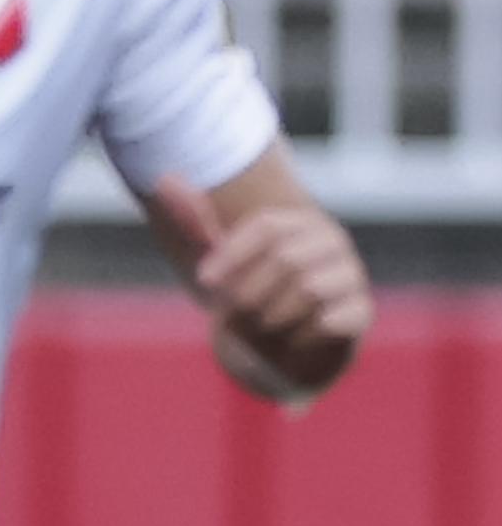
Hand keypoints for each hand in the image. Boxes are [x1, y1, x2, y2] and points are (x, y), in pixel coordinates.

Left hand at [143, 175, 370, 401]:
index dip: (232, 253)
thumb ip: (195, 222)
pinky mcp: (361, 312)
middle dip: (248, 295)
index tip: (204, 280)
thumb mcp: (218, 259)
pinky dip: (298, 338)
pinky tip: (292, 339)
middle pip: (286, 259)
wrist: (283, 346)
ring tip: (262, 329)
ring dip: (270, 319)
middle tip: (234, 315)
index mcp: (298, 223)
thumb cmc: (249, 295)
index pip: (268, 225)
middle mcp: (331, 242)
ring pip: (309, 289)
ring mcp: (351, 275)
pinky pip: (330, 321)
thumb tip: (164, 179)